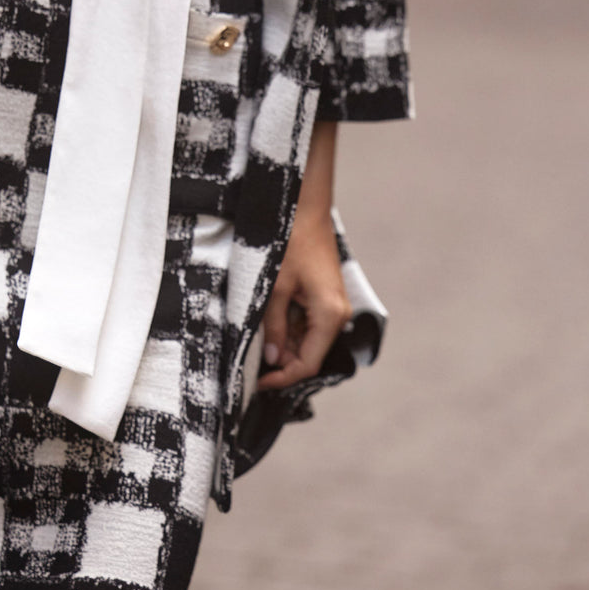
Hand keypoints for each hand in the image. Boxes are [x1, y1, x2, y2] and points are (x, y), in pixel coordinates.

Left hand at [257, 120, 352, 390]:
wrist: (305, 207)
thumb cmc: (290, 242)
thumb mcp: (274, 288)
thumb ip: (274, 327)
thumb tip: (273, 360)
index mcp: (330, 315)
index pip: (308, 364)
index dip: (283, 378)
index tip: (256, 382)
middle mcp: (338, 315)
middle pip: (310, 354)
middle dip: (281, 361)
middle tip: (250, 362)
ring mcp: (333, 305)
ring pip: (308, 339)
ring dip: (284, 344)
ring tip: (255, 340)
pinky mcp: (325, 296)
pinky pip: (308, 323)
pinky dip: (289, 327)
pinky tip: (268, 322)